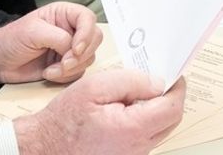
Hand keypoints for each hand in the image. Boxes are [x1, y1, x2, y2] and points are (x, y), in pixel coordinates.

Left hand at [0, 2, 102, 86]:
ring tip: (50, 70)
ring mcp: (70, 48)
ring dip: (71, 68)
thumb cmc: (11, 40)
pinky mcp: (66, 65)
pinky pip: (79, 72)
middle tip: (64, 63)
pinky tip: (48, 74)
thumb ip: (58, 37)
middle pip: (95, 39)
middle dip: (80, 55)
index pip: (88, 19)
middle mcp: (71, 29)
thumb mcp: (33, 32)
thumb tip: (74, 50)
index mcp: (64, 14)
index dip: (86, 34)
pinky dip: (65, 77)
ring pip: (88, 58)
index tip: (75, 49)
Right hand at [14, 72, 185, 154]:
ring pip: (160, 129)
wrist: (46, 145)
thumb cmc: (65, 119)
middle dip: (170, 97)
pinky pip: (145, 137)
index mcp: (133, 129)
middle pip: (171, 120)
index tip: (173, 74)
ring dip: (156, 109)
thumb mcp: (96, 86)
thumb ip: (131, 81)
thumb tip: (158, 82)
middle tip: (158, 79)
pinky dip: (143, 120)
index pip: (172, 108)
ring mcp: (132, 154)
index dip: (177, 87)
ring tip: (136, 92)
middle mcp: (137, 147)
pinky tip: (126, 107)